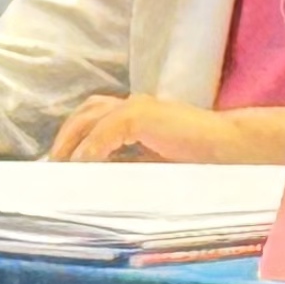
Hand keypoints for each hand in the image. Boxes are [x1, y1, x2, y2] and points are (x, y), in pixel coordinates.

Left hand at [50, 92, 251, 163]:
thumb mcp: (154, 167)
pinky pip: (107, 129)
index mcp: (137, 116)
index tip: (59, 164)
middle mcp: (134, 105)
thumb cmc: (200, 162)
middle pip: (85, 113)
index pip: (93, 119)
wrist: (232, 151)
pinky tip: (82, 165)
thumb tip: (96, 178)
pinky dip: (91, 147)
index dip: (74, 139)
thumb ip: (127, 167)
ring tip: (61, 165)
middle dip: (65, 138)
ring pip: (90, 117)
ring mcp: (139, 107)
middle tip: (52, 166)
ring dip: (72, 140)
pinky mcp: (143, 115)